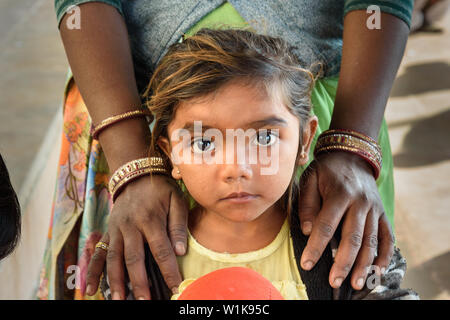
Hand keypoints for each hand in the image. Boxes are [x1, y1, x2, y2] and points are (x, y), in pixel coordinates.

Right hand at [85, 174, 188, 298]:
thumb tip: (180, 251)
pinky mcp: (107, 232)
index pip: (161, 251)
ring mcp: (115, 230)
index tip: (176, 287)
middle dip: (139, 282)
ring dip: (115, 281)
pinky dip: (92, 272)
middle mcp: (130, 227)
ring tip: (118, 300)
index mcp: (150, 219)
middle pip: (134, 259)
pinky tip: (90, 289)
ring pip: (113, 259)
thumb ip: (178, 225)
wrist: (135, 174)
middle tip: (145, 301)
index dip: (169, 271)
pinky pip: (97, 253)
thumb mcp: (176, 200)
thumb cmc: (160, 190)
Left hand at [298, 152, 394, 290]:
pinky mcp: (383, 213)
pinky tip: (378, 271)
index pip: (326, 225)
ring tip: (356, 284)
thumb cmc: (327, 170)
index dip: (316, 246)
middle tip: (334, 282)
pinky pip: (387, 237)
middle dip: (343, 263)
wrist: (353, 155)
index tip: (307, 264)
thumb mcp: (310, 178)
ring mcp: (375, 208)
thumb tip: (306, 231)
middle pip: (352, 238)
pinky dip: (384, 255)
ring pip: (371, 241)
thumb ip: (307, 203)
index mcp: (340, 194)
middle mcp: (360, 202)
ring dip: (364, 265)